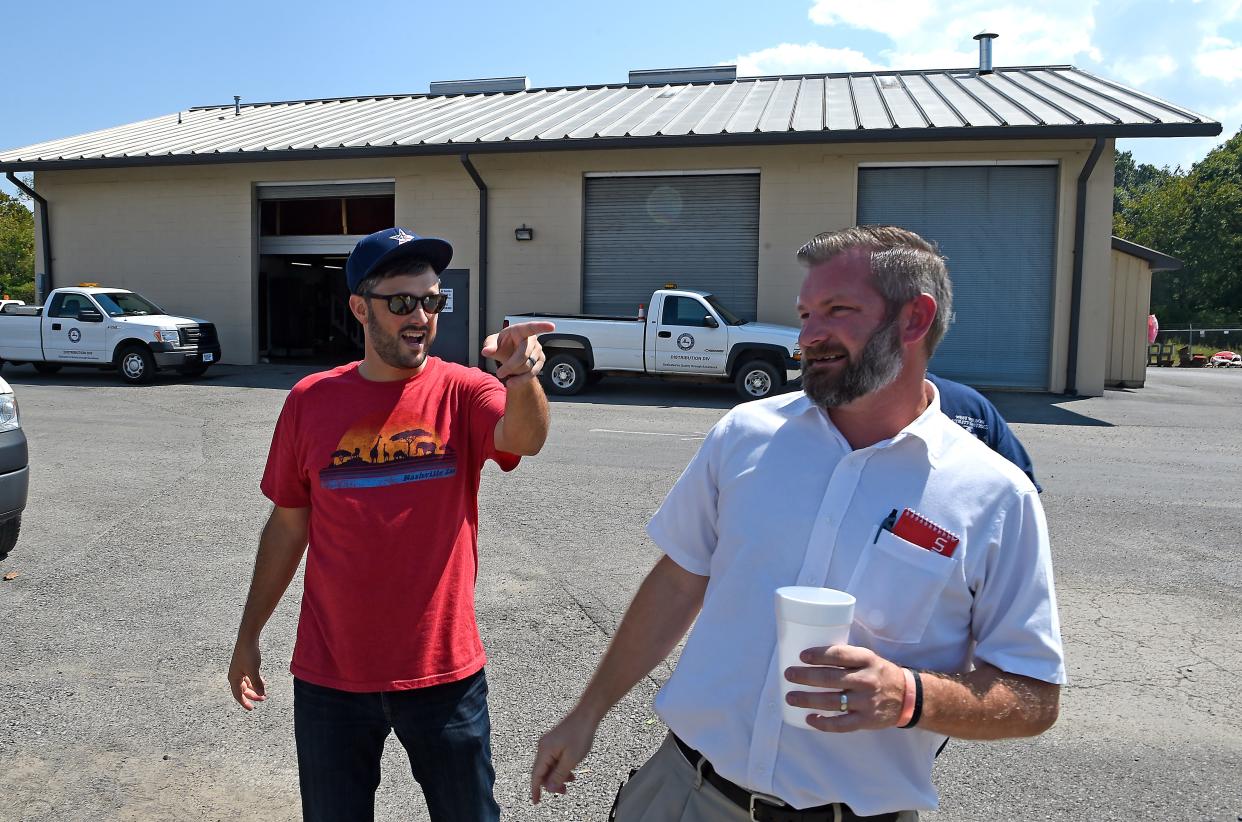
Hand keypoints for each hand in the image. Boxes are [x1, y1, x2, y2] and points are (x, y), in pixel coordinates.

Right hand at [228, 637, 266, 710]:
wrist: (247, 639)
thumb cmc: (248, 654)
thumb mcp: (254, 671)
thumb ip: (257, 683)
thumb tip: (261, 694)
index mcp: (234, 678)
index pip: (238, 695)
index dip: (245, 703)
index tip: (251, 709)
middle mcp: (234, 675)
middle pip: (243, 690)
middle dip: (253, 695)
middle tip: (263, 699)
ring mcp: (239, 670)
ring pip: (246, 683)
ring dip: (255, 688)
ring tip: (264, 690)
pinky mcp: (243, 665)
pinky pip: (248, 677)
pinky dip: (255, 680)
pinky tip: (262, 680)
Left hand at [482, 321, 555, 381]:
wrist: (508, 355)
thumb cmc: (502, 345)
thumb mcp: (492, 343)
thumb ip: (489, 346)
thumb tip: (486, 351)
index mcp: (520, 330)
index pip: (531, 328)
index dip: (541, 327)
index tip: (551, 326)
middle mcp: (532, 339)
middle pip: (524, 355)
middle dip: (511, 365)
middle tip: (499, 373)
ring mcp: (538, 350)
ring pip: (528, 366)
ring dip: (514, 372)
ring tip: (504, 374)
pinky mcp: (540, 361)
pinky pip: (533, 372)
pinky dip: (521, 379)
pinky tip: (512, 382)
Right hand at [530, 709, 596, 803]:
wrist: (586, 714)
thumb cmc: (580, 734)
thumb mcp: (571, 759)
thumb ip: (559, 775)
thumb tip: (550, 788)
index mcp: (544, 751)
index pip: (536, 775)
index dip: (535, 789)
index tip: (536, 802)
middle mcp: (543, 747)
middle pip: (543, 771)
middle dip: (551, 783)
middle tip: (564, 791)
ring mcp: (549, 743)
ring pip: (550, 766)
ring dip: (558, 775)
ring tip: (571, 780)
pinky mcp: (555, 741)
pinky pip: (554, 759)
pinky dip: (561, 767)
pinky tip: (571, 770)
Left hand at [783, 644, 906, 731]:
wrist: (907, 696)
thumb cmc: (879, 674)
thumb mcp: (868, 658)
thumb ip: (846, 658)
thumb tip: (810, 656)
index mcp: (866, 660)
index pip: (839, 655)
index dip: (819, 655)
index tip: (802, 656)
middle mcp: (866, 680)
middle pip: (830, 678)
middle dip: (805, 677)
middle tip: (788, 675)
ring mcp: (866, 702)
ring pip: (832, 701)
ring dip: (807, 700)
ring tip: (790, 697)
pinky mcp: (866, 720)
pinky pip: (841, 724)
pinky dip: (823, 723)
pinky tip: (809, 719)